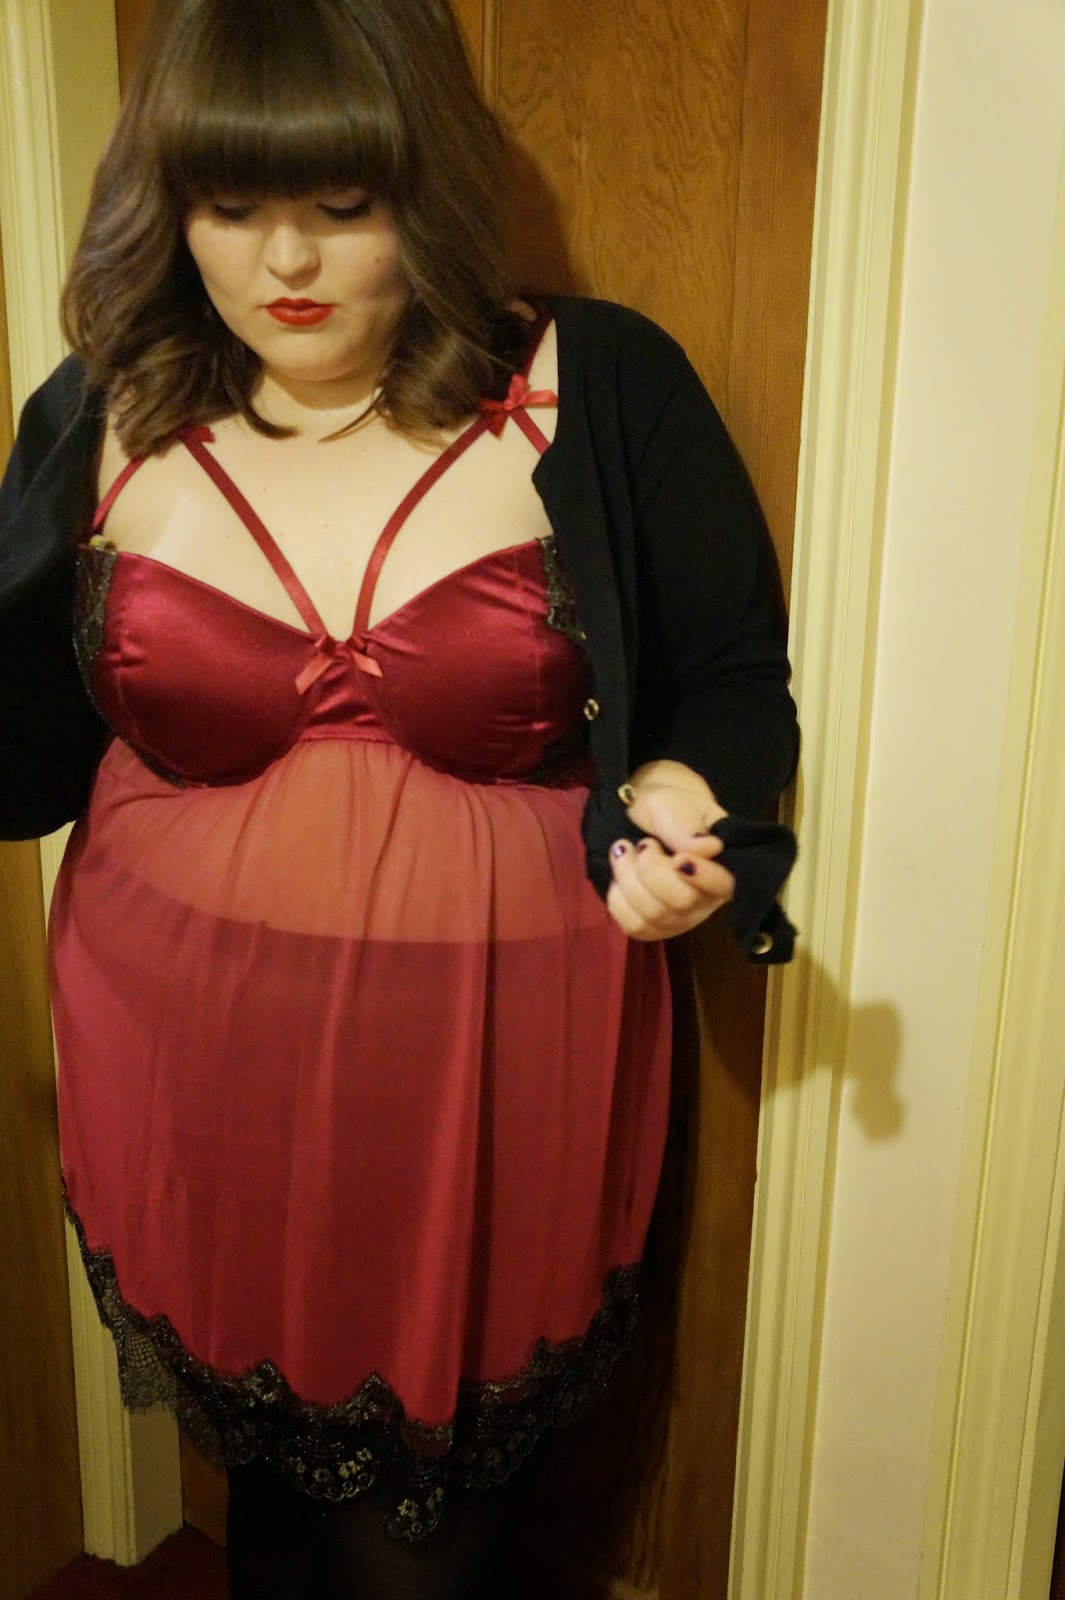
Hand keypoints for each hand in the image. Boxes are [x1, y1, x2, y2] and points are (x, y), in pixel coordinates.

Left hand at [606, 760, 735, 941]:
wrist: (646, 815)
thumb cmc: (670, 808)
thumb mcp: (677, 806)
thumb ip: (687, 827)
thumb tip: (709, 848)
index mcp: (725, 867)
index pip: (723, 885)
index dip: (703, 877)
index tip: (678, 858)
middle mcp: (707, 900)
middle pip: (681, 903)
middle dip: (650, 869)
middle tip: (644, 843)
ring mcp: (681, 918)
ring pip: (652, 917)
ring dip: (628, 879)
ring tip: (626, 852)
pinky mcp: (654, 927)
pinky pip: (634, 927)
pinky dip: (618, 899)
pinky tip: (620, 878)